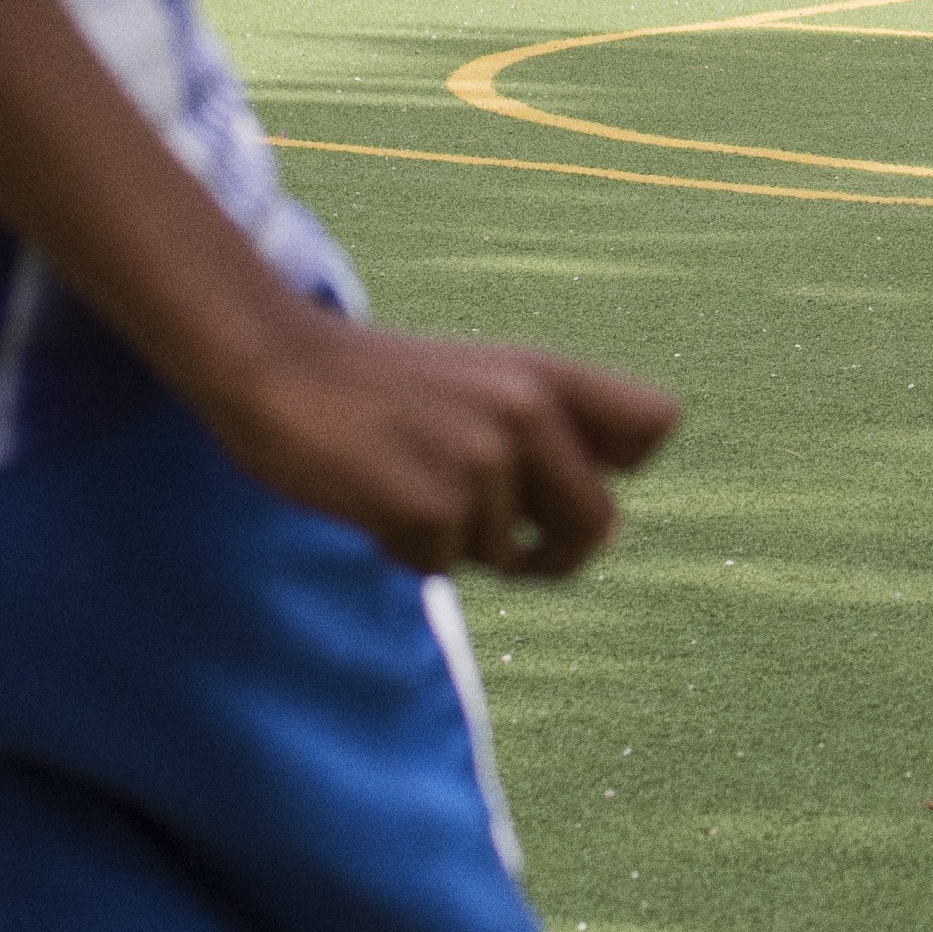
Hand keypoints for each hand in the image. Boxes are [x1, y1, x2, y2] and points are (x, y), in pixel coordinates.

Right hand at [205, 311, 684, 580]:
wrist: (274, 366)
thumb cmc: (377, 385)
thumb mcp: (480, 381)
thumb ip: (546, 434)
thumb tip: (614, 533)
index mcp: (548, 372)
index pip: (658, 424)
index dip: (622, 469)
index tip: (573, 480)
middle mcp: (529, 410)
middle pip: (599, 526)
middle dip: (554, 555)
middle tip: (509, 554)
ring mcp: (481, 458)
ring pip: (504, 554)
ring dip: (455, 543)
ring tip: (401, 484)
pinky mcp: (431, 504)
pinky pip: (439, 565)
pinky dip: (404, 551)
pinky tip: (370, 502)